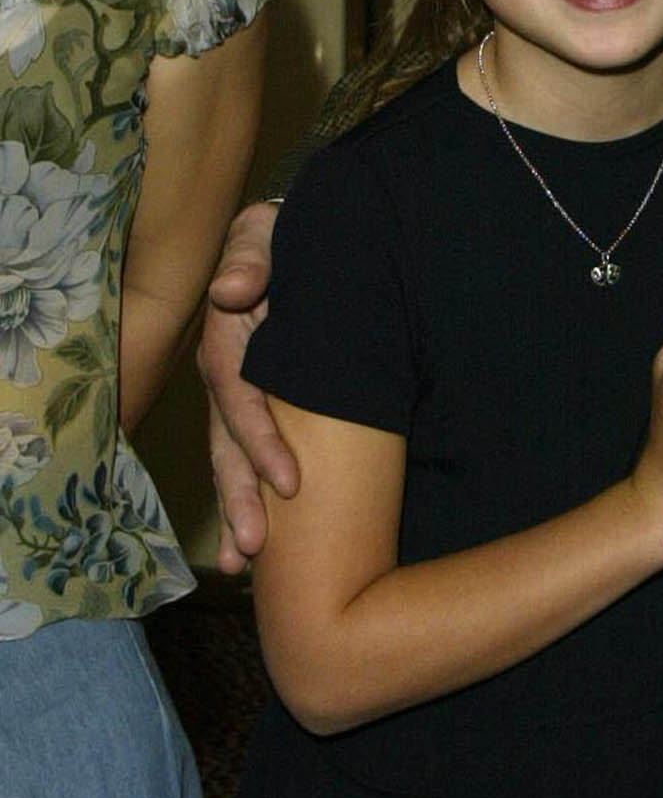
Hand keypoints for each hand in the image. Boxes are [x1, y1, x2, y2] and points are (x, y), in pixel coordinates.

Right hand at [198, 199, 294, 574]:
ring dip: (237, 512)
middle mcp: (227, 377)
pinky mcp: (261, 408)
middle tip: (253, 548)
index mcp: (228, 341)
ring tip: (241, 563)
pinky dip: (249, 500)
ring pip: (232, 462)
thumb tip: (231, 291)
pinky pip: (249, 457)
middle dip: (239, 498)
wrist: (300, 238)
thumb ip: (251, 258)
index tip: (290, 482)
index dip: (262, 442)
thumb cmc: (285, 236)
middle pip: (228, 446)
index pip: (240, 401)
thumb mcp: (266, 233)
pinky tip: (249, 553)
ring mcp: (241, 397)